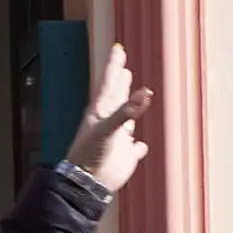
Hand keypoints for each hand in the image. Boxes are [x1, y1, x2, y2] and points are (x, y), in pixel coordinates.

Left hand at [66, 40, 149, 190]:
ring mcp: (116, 139)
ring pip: (126, 118)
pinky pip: (133, 149)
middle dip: (120, 81)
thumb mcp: (107, 128)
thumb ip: (126, 111)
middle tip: (123, 66)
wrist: (87, 184)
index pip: (109, 81)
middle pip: (116, 96)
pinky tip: (140, 145)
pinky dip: (138, 146)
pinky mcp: (124, 157)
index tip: (117, 48)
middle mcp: (109, 122)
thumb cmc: (90, 154)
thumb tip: (146, 92)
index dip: (114, 65)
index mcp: (101, 111)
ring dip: (131, 107)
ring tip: (136, 96)